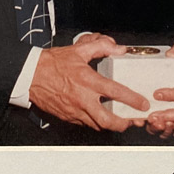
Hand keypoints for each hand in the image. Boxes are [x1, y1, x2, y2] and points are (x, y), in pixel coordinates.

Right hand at [29, 35, 149, 130]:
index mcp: (87, 81)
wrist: (30, 75)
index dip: (133, 100)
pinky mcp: (67, 117)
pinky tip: (101, 117)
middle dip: (124, 123)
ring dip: (110, 125)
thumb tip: (119, 49)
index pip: (116, 93)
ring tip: (120, 121)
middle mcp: (82, 99)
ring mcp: (74, 110)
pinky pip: (85, 124)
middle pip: (108, 120)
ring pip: (97, 126)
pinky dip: (95, 122)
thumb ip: (101, 47)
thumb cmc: (53, 62)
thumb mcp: (78, 50)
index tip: (143, 104)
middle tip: (133, 121)